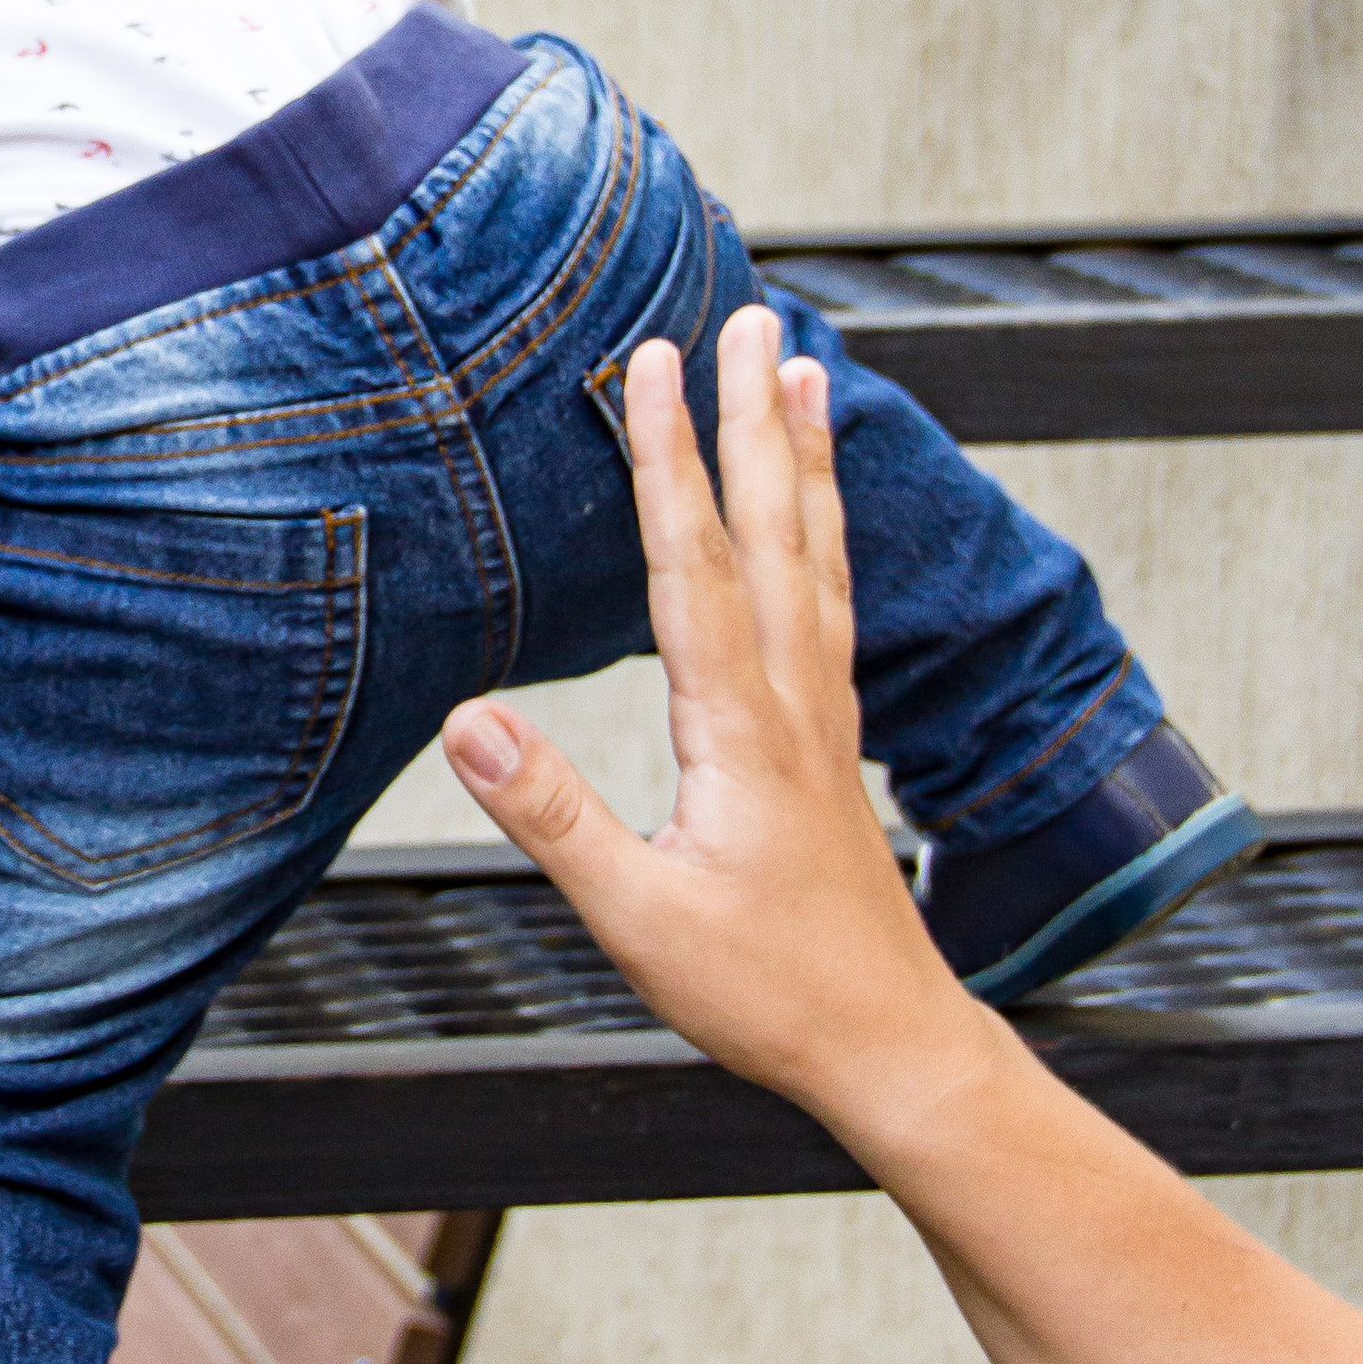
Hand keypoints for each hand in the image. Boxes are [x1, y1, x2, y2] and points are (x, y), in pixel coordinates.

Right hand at [441, 303, 994, 1138]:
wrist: (890, 1047)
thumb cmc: (769, 995)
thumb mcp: (639, 921)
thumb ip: (555, 818)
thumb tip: (471, 723)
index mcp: (740, 730)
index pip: (694, 565)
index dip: (667, 458)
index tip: (654, 362)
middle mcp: (794, 703)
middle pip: (775, 529)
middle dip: (753, 416)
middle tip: (754, 316)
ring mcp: (824, 719)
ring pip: (819, 556)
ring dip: (806, 458)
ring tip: (808, 372)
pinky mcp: (834, 744)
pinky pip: (834, 602)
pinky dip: (828, 532)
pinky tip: (822, 515)